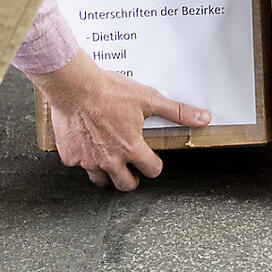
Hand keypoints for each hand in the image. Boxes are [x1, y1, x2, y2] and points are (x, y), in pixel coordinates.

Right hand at [28, 52, 210, 190]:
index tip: (150, 160)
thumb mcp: (148, 98)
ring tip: (109, 162)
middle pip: (125, 185)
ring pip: (100, 181)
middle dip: (131, 179)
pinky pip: (77, 165)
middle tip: (130, 170)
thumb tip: (202, 117)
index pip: (152, 170)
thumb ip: (176, 112)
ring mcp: (88, 160)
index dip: (154, 165)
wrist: (75, 86)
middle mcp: (110, 159)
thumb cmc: (108, 91)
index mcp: (131, 148)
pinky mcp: (69, 155)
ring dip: (107, 174)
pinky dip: (81, 158)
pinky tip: (84, 146)